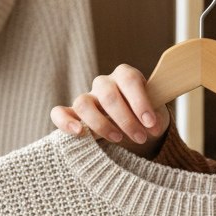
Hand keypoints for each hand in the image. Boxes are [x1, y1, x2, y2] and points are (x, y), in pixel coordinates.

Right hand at [51, 64, 170, 156]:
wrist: (137, 128)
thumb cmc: (147, 118)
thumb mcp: (156, 114)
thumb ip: (155, 117)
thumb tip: (153, 124)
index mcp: (125, 76)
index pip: (129, 80)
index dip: (140, 102)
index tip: (151, 123)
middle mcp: (104, 83)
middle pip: (108, 95)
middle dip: (126, 120)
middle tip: (141, 137)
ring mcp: (87, 98)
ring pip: (83, 102)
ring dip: (101, 124)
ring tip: (118, 139)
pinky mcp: (73, 114)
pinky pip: (59, 113)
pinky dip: (65, 122)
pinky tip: (78, 133)